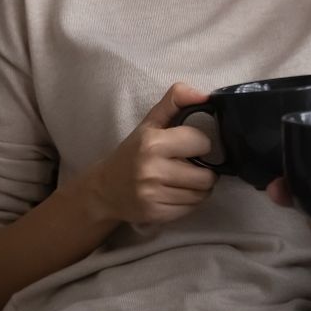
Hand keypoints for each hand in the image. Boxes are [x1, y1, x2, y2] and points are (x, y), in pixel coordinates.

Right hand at [83, 82, 217, 227]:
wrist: (104, 189)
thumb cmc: (132, 152)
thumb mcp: (150, 123)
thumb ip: (175, 101)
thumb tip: (205, 95)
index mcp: (152, 143)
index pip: (201, 142)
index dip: (200, 143)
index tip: (191, 146)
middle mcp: (152, 170)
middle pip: (206, 175)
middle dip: (204, 170)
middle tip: (192, 166)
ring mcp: (153, 195)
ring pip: (201, 194)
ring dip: (199, 188)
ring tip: (185, 180)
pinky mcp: (155, 214)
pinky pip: (191, 209)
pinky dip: (189, 202)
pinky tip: (176, 193)